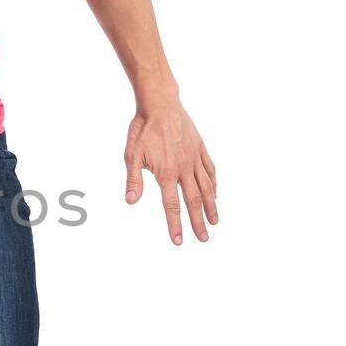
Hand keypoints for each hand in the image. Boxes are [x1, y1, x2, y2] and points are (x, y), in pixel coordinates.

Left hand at [124, 97, 218, 243]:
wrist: (160, 103)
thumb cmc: (143, 129)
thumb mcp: (132, 154)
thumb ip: (134, 179)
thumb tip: (131, 201)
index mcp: (166, 172)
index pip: (171, 205)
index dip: (175, 225)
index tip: (179, 242)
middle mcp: (184, 168)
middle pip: (193, 201)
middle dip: (198, 222)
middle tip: (204, 239)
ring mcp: (194, 158)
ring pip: (206, 187)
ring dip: (211, 206)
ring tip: (215, 222)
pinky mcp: (200, 149)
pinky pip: (210, 170)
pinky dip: (213, 184)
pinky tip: (215, 193)